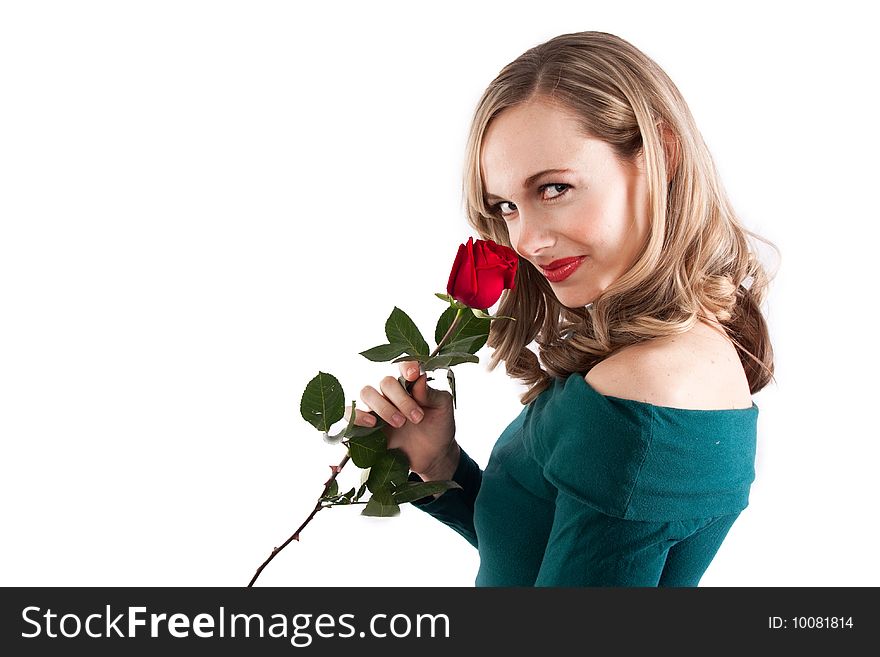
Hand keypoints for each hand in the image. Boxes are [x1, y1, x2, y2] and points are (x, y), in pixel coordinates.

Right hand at [348, 361, 458, 480]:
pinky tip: (372, 423)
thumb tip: (419, 377)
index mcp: (411, 384)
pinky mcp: (365, 425)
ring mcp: (377, 408)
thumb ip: (432, 393)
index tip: (413, 375)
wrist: (432, 457)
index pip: (404, 366)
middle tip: (417, 418)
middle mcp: (392, 393)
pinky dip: (357, 415)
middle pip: (386, 382)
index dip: (406, 366)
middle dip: (401, 399)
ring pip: (367, 393)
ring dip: (382, 407)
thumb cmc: (439, 428)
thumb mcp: (443, 409)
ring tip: (399, 423)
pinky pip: (351, 413)